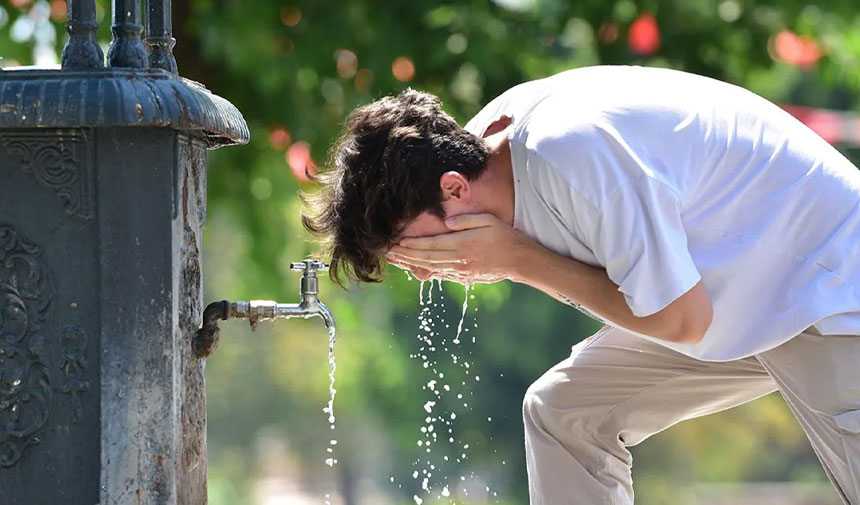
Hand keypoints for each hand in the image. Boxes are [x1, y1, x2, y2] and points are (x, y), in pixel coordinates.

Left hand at [387, 213, 535, 284]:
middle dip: (406, 255)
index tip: (397, 242)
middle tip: (388, 252)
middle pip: (426, 257)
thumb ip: (466, 220)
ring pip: (430, 267)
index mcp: (463, 243)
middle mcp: (459, 259)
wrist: (519, 260)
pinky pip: (440, 274)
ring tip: (396, 260)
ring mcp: (461, 270)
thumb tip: (446, 222)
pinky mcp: (464, 277)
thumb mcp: (488, 220)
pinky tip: (415, 268)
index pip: (431, 244)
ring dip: (411, 263)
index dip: (413, 244)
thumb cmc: (504, 236)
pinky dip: (425, 271)